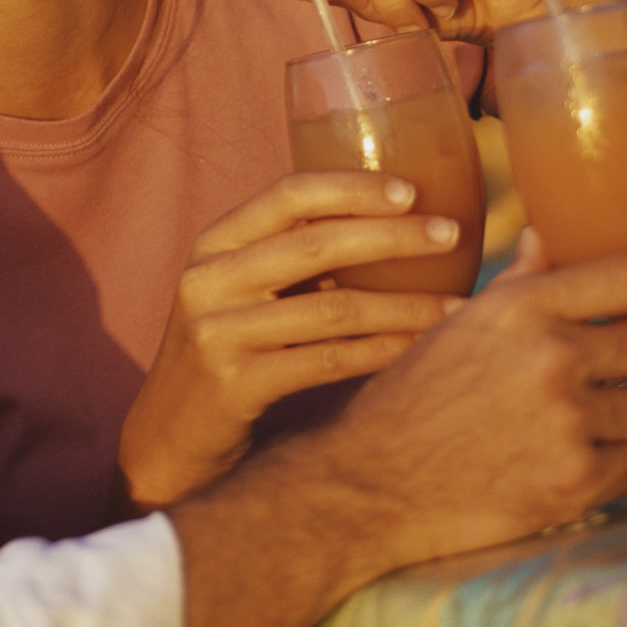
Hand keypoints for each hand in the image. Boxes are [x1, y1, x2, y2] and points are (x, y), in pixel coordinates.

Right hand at [116, 171, 462, 511]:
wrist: (168, 438)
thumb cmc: (226, 353)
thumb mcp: (240, 293)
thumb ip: (291, 260)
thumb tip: (392, 227)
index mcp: (214, 243)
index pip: (286, 194)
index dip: (351, 187)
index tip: (411, 190)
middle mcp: (209, 279)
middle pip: (315, 243)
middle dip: (393, 236)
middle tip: (451, 233)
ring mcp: (217, 332)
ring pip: (332, 307)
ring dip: (404, 304)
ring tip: (457, 304)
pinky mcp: (236, 384)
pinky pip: (328, 360)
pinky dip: (383, 350)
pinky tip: (420, 348)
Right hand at [164, 243, 626, 626]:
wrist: (374, 479)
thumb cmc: (413, 396)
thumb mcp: (459, 323)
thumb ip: (517, 283)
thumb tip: (549, 241)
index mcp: (522, 306)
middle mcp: (550, 354)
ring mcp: (566, 419)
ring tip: (610, 420)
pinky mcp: (575, 480)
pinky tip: (591, 458)